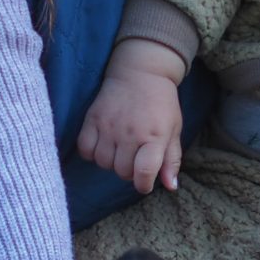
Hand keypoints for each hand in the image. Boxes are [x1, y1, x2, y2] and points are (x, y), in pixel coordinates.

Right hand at [76, 55, 185, 192]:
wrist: (140, 72)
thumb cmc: (160, 104)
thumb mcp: (174, 130)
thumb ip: (171, 160)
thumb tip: (170, 186)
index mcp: (154, 137)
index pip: (143, 173)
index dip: (143, 185)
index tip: (144, 183)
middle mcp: (130, 134)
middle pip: (122, 172)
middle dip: (129, 171)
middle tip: (133, 158)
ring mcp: (109, 126)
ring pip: (103, 163)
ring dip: (111, 162)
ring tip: (118, 150)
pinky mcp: (92, 119)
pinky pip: (85, 150)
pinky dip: (92, 153)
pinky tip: (102, 145)